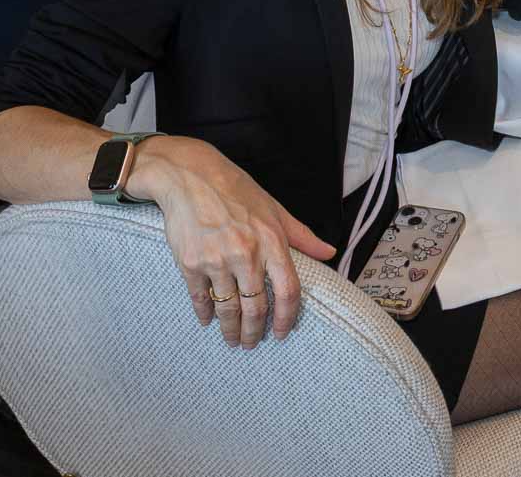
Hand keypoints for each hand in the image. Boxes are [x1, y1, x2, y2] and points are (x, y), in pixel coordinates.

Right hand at [128, 137, 337, 348]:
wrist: (191, 176)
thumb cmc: (236, 190)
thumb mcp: (275, 209)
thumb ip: (302, 236)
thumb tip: (330, 252)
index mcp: (272, 242)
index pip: (287, 292)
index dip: (287, 318)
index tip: (282, 333)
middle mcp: (247, 255)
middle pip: (256, 308)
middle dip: (255, 332)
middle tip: (252, 343)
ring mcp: (217, 261)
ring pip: (228, 308)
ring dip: (231, 330)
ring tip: (232, 339)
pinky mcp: (190, 263)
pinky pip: (200, 298)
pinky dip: (205, 314)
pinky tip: (208, 321)